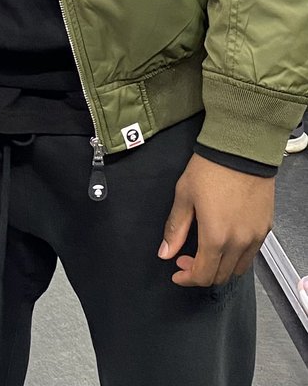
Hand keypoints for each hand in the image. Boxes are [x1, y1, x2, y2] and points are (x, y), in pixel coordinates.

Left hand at [158, 153, 273, 286]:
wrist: (241, 151)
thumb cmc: (209, 169)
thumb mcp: (184, 196)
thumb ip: (175, 228)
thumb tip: (165, 252)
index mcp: (216, 237)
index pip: (203, 275)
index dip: (187, 278)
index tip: (177, 272)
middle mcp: (239, 243)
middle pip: (221, 276)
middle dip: (201, 273)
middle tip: (186, 259)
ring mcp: (255, 237)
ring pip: (238, 269)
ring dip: (220, 268)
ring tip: (205, 252)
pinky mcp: (265, 228)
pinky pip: (251, 254)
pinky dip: (236, 257)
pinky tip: (224, 242)